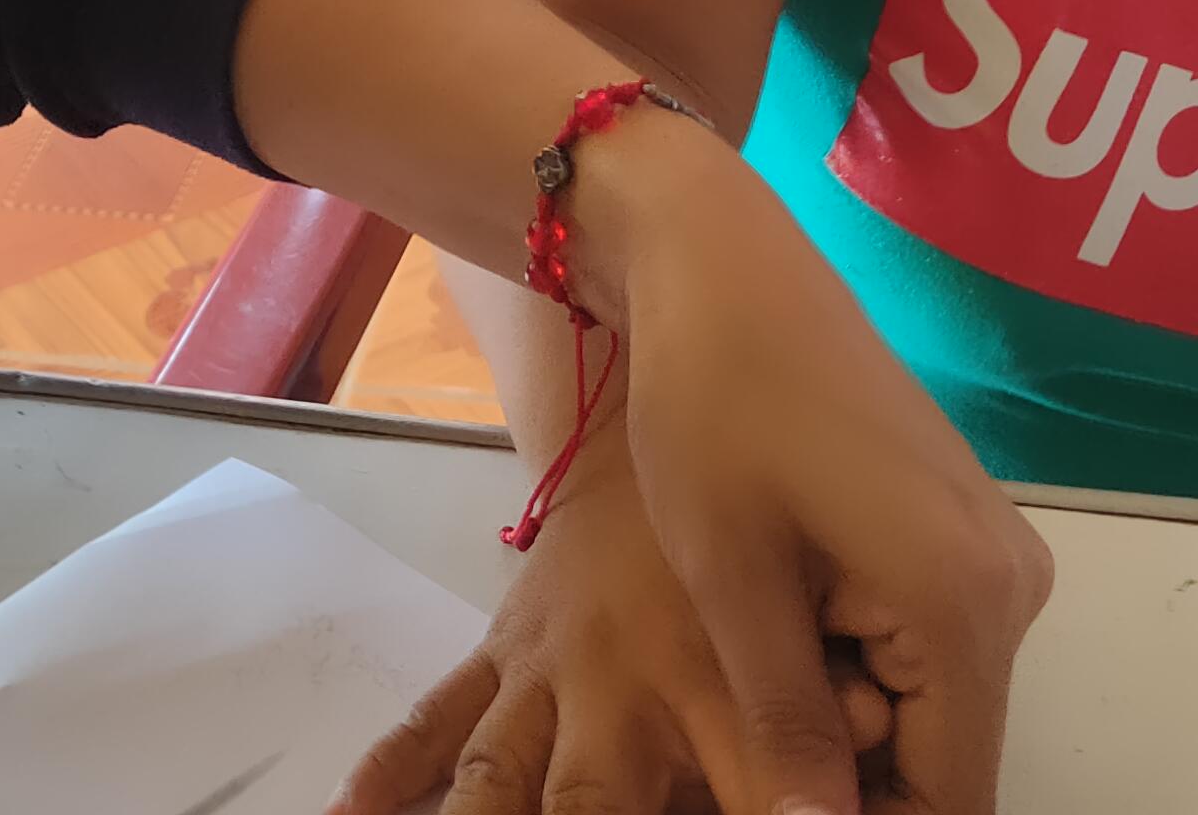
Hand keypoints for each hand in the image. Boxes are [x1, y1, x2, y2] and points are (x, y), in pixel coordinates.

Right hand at [336, 451, 888, 814]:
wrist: (663, 422)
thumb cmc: (758, 532)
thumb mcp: (806, 620)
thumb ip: (824, 713)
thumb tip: (850, 777)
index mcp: (717, 690)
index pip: (741, 801)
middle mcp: (622, 691)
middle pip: (588, 808)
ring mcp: (548, 674)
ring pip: (493, 774)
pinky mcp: (502, 653)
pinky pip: (435, 717)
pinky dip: (388, 770)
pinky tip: (347, 812)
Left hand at [592, 115, 1052, 811]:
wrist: (723, 265)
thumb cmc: (713, 404)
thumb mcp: (733, 580)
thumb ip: (787, 727)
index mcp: (965, 603)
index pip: (950, 798)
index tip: (777, 807)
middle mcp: (1011, 588)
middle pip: (940, 756)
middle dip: (844, 767)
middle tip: (739, 706)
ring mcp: (993, 559)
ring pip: (924, 706)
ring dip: (837, 713)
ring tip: (743, 657)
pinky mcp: (961, 538)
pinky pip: (919, 647)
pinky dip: (845, 660)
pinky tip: (771, 617)